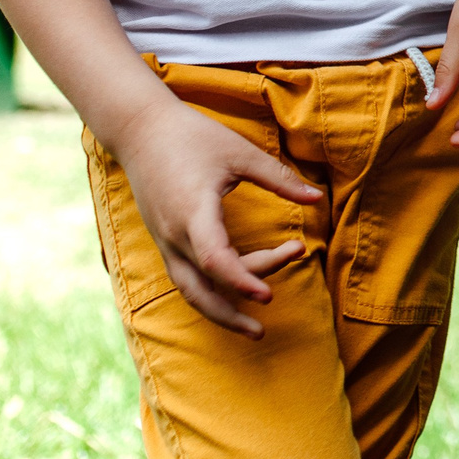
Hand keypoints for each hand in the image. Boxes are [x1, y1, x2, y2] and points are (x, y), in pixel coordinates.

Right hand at [107, 94, 322, 338]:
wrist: (140, 129)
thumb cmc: (193, 136)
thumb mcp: (240, 153)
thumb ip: (279, 179)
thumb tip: (318, 199)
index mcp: (192, 212)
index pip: (214, 259)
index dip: (241, 280)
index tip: (268, 296)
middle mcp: (174, 235)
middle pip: (203, 286)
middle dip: (236, 307)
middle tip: (275, 298)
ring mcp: (165, 241)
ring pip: (190, 290)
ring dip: (221, 312)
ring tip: (255, 329)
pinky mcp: (164, 241)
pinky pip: (185, 278)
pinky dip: (209, 294)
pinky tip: (234, 299)